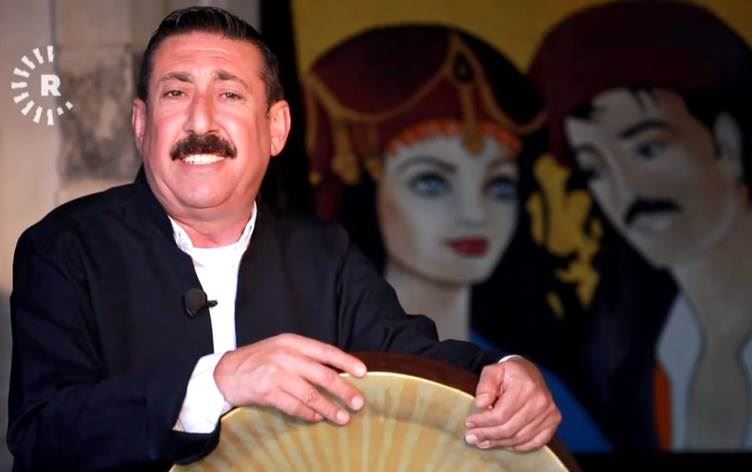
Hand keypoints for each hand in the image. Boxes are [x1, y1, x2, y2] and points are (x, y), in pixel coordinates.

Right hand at [213, 333, 366, 424]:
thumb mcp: (281, 348)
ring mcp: (276, 374)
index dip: (346, 362)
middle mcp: (286, 356)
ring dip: (329, 408)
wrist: (225, 372)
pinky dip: (308, 414)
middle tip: (357, 402)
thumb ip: (304, 356)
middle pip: (323, 375)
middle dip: (343, 390)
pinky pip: (294, 406)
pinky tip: (317, 418)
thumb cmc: (257, 360)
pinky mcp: (267, 392)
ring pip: (311, 394)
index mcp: (293, 342)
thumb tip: (335, 371)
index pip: (326, 351)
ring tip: (342, 417)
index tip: (362, 372)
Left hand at [464, 357, 560, 450]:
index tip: (469, 423)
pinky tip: (504, 444)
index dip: (483, 422)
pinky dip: (518, 447)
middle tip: (471, 437)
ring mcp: (549, 413)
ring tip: (483, 442)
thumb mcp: (494, 370)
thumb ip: (485, 385)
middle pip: (509, 429)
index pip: (501, 414)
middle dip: (487, 435)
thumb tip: (481, 403)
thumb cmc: (510, 372)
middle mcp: (541, 402)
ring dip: (499, 443)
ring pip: (519, 438)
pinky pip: (535, 443)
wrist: (530, 373)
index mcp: (526, 387)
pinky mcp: (553, 422)